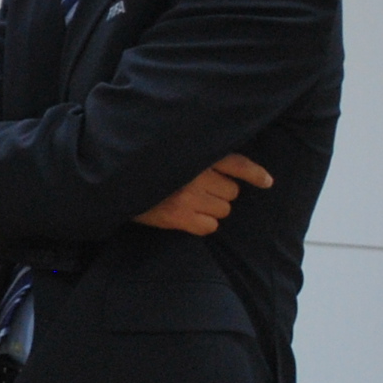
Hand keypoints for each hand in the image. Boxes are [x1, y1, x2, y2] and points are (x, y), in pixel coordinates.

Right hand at [133, 155, 272, 235]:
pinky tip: (188, 217)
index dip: (254, 173)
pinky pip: (210, 226)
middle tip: (198, 191)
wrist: (115, 185)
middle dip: (220, 193)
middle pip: (232, 191)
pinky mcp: (179, 217)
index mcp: (195, 156)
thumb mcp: (172, 156)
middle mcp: (194, 174)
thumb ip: (197, 157)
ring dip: (212, 209)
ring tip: (190, 203)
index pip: (235, 163)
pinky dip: (203, 224)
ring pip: (223, 210)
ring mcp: (187, 196)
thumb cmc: (148, 171)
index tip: (267, 182)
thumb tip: (228, 173)